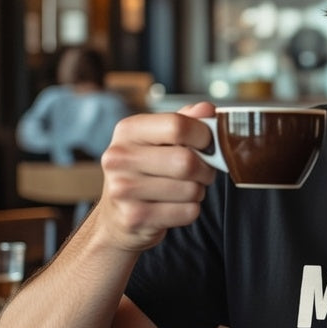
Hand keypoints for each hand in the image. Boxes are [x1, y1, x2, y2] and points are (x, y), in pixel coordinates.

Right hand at [96, 101, 218, 251]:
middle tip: (202, 173)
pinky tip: (174, 207)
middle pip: (187, 161)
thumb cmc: (146, 172)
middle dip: (205, 169)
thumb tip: (207, 109)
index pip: (178, 125)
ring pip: (191, 190)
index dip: (204, 136)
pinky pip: (187, 212)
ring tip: (183, 190)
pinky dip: (190, 211)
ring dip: (198, 192)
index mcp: (128, 131)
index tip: (208, 144)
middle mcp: (118, 157)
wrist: (118, 217)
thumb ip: (186, 121)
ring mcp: (122, 189)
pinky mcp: (134, 218)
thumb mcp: (159, 140)